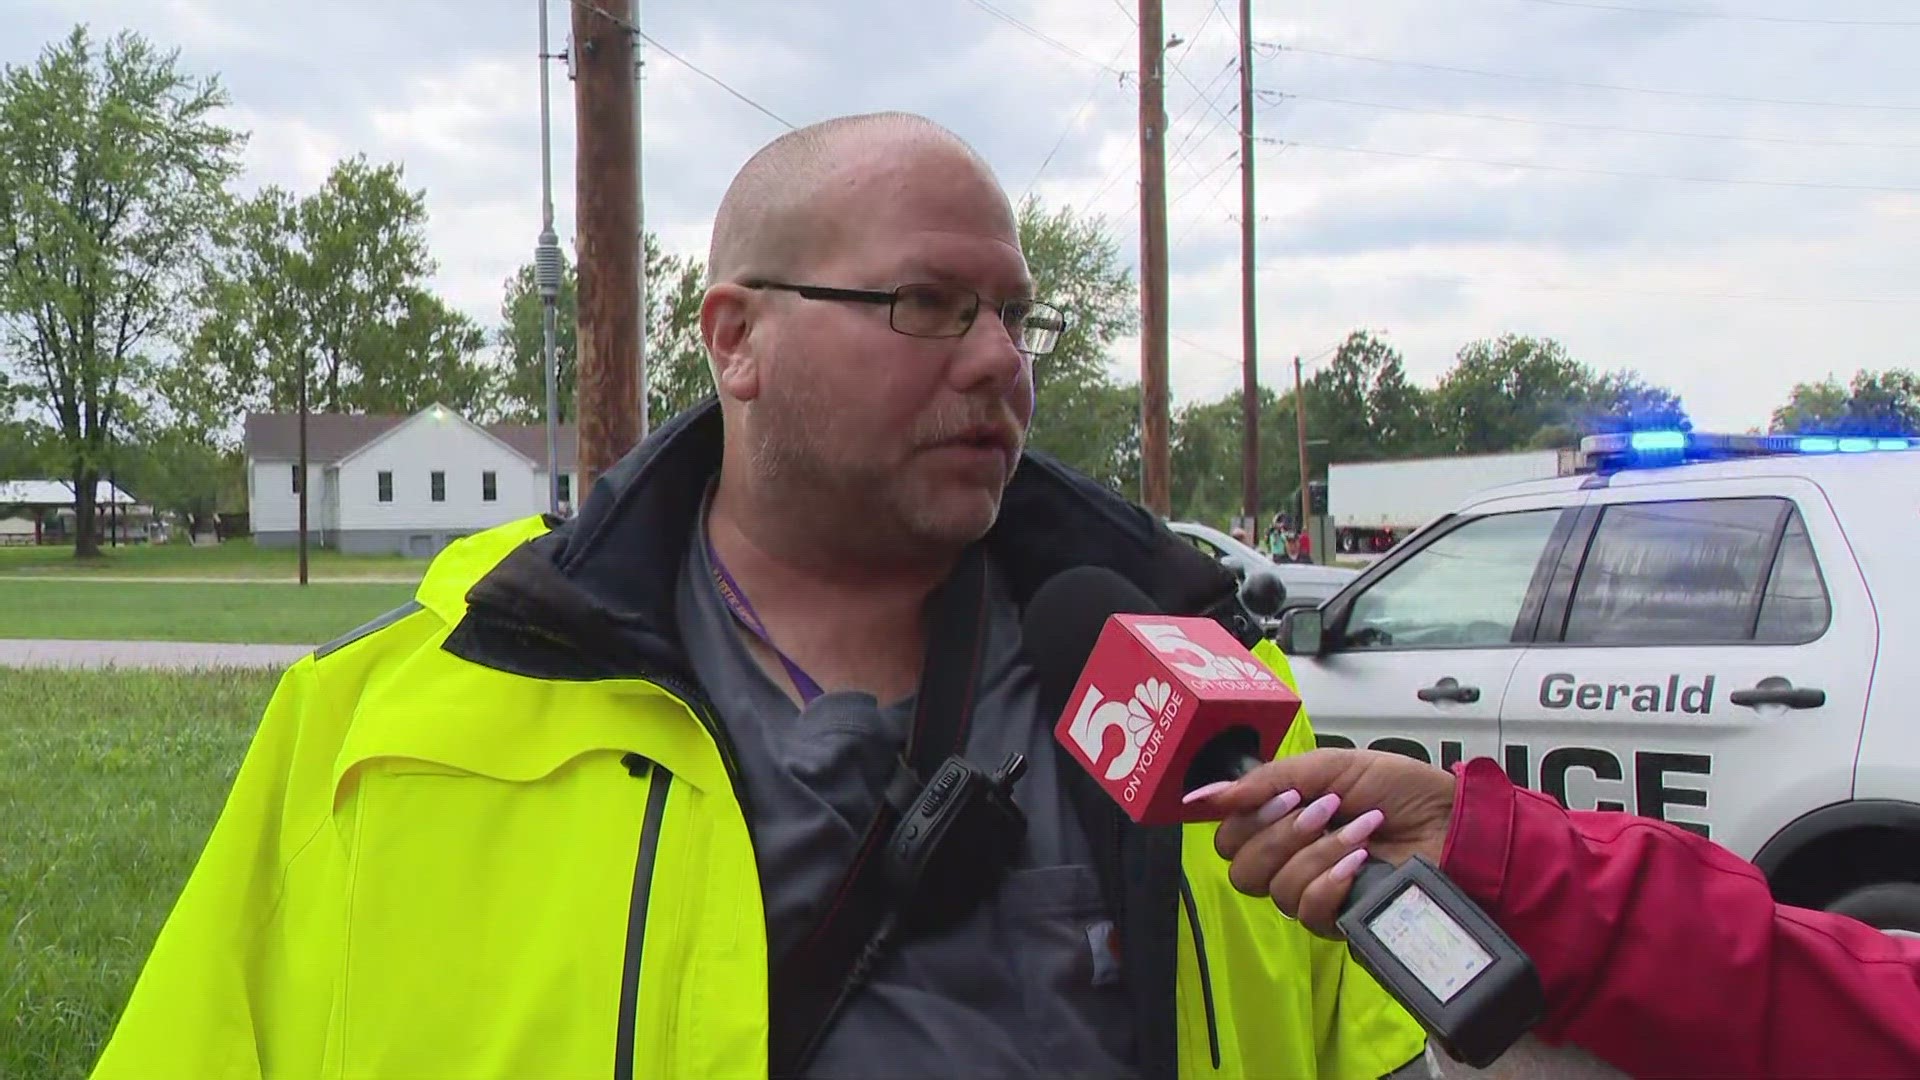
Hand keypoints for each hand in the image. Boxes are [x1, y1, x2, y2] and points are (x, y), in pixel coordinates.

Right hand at [1186, 748, 1458, 936]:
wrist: (1450, 820)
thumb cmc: (1398, 790)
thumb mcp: (1328, 767)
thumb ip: (1264, 782)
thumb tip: (1203, 796)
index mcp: (1281, 821)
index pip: (1228, 836)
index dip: (1245, 818)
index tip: (1283, 796)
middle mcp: (1289, 859)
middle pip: (1240, 868)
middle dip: (1279, 833)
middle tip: (1321, 808)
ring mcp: (1312, 892)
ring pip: (1274, 889)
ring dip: (1318, 851)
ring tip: (1359, 829)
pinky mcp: (1338, 919)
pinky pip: (1308, 910)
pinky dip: (1332, 879)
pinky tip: (1360, 860)